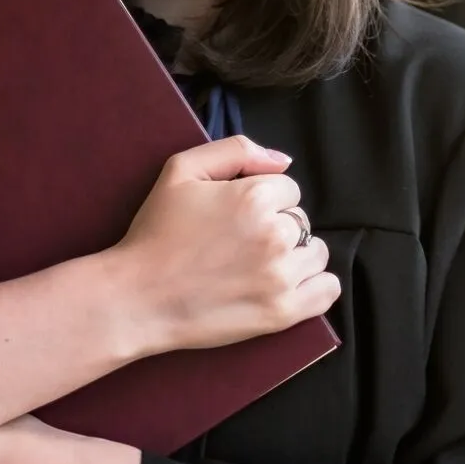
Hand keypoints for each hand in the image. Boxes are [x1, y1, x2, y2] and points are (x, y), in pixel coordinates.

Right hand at [106, 135, 339, 353]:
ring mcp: (281, 276)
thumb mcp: (182, 170)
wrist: (137, 297)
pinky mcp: (282, 313)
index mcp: (255, 197)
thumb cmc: (155, 232)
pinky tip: (288, 285)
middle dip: (278, 227)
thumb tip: (282, 161)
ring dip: (296, 256)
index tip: (237, 217)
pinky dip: (315, 286)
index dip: (263, 199)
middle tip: (241, 244)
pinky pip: (327, 291)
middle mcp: (275, 234)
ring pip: (317, 253)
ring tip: (260, 266)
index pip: (288, 188)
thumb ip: (236, 151)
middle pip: (302, 221)